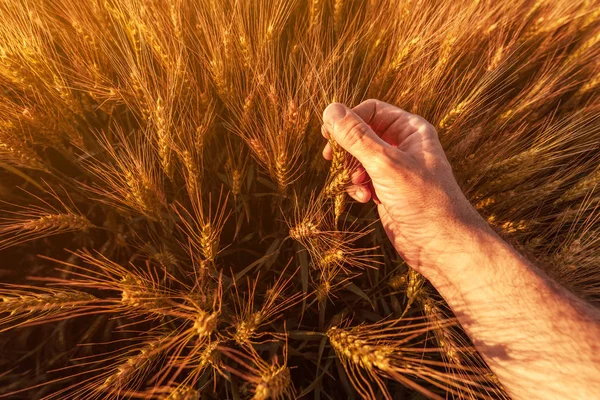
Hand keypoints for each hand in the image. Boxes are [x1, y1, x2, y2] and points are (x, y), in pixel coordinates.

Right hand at [322, 100, 487, 276]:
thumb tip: (331, 109)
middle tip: (332, 159)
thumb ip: (356, 137)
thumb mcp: (385, 163)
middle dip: (347, 149)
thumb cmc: (422, 200)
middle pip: (361, 134)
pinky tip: (364, 199)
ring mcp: (394, 170)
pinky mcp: (387, 191)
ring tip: (357, 184)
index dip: (348, 120)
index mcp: (411, 130)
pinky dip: (357, 188)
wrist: (440, 244)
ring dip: (350, 171)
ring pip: (358, 159)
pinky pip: (361, 181)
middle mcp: (403, 146)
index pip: (371, 110)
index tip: (328, 135)